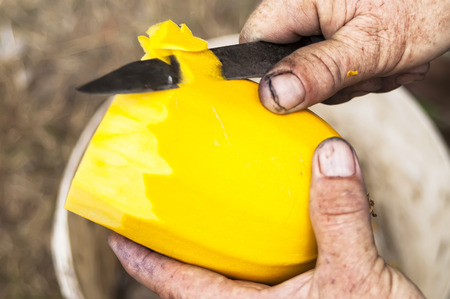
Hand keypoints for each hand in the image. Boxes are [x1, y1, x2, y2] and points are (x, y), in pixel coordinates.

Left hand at [108, 138, 423, 297]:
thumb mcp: (358, 279)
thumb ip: (340, 216)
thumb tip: (330, 157)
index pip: (175, 284)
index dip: (141, 260)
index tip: (115, 234)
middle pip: (193, 283)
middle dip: (174, 253)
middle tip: (160, 220)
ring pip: (229, 280)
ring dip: (216, 251)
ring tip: (207, 221)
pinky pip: (264, 276)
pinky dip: (258, 252)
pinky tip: (270, 232)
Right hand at [239, 0, 449, 113]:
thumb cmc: (424, 4)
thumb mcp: (370, 46)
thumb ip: (318, 70)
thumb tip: (273, 96)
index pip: (254, 41)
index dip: (271, 73)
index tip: (304, 88)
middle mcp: (305, 7)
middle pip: (286, 63)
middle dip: (325, 80)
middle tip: (365, 71)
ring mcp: (323, 21)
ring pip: (313, 71)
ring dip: (350, 80)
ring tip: (383, 63)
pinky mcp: (339, 33)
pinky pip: (334, 69)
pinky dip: (361, 74)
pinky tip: (385, 60)